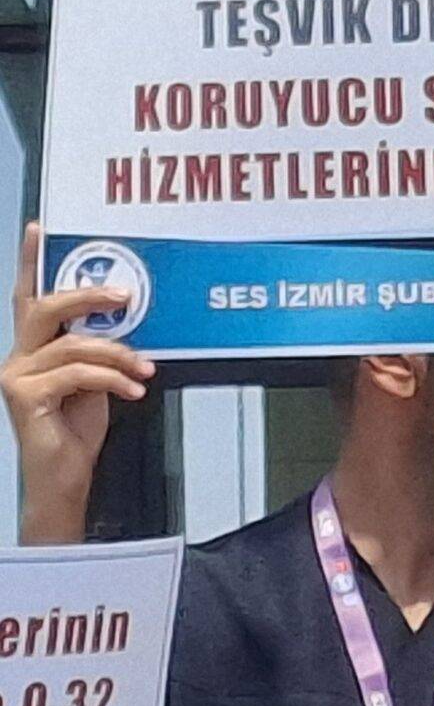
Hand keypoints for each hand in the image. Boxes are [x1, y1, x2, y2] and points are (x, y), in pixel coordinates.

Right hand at [2, 224, 154, 541]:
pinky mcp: (25, 396)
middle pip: (45, 307)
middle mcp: (17, 356)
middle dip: (87, 295)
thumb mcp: (95, 380)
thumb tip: (124, 320)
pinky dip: (113, 379)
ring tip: (144, 370)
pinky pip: (77, 373)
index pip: (29, 296)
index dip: (31, 262)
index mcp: (33, 347)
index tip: (38, 229)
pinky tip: (134, 391)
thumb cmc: (76, 429)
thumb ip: (99, 350)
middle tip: (124, 296)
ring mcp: (16, 375)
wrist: (65, 476)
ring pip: (72, 343)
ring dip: (119, 353)